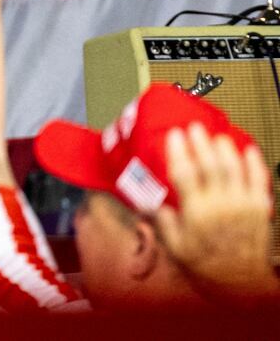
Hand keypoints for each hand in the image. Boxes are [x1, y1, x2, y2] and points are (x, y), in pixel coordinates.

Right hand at [154, 122, 279, 300]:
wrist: (241, 282)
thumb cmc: (206, 266)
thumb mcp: (176, 248)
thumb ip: (164, 222)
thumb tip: (150, 202)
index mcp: (196, 213)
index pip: (185, 174)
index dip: (179, 152)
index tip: (174, 136)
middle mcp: (220, 205)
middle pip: (210, 165)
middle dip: (201, 143)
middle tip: (194, 127)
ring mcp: (243, 205)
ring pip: (234, 168)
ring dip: (224, 149)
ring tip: (216, 136)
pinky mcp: (261, 207)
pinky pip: (259, 179)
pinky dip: (254, 162)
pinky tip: (248, 149)